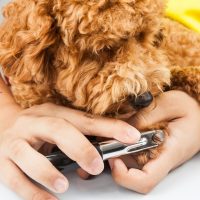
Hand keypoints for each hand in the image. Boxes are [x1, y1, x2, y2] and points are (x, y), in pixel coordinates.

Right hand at [0, 103, 139, 199]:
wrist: (2, 123)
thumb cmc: (37, 125)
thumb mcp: (58, 121)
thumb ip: (80, 132)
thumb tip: (109, 144)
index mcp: (53, 113)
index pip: (84, 119)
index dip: (108, 127)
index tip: (130, 136)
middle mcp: (34, 123)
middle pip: (57, 130)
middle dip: (79, 147)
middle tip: (96, 165)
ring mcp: (16, 142)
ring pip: (29, 154)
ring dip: (48, 172)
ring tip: (64, 185)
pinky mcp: (2, 160)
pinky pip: (14, 178)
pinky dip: (31, 192)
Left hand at [108, 90, 199, 192]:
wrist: (198, 111)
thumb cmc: (191, 108)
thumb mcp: (169, 104)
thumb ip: (146, 116)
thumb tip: (123, 129)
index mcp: (169, 152)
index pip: (146, 179)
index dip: (124, 176)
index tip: (113, 158)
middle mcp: (159, 158)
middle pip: (131, 172)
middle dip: (113, 158)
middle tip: (104, 140)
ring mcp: (154, 155)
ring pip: (128, 161)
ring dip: (115, 148)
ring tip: (109, 131)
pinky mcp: (151, 148)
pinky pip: (131, 151)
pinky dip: (121, 142)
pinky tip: (118, 129)